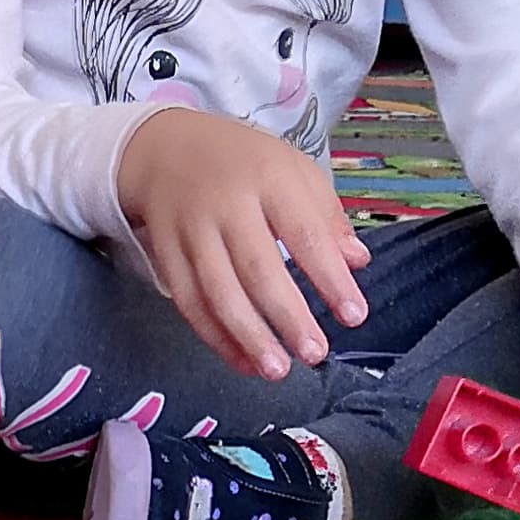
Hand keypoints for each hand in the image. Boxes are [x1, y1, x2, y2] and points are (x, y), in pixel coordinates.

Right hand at [115, 109, 369, 378]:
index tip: (354, 315)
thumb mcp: (294, 171)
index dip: (329, 277)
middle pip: (257, 267)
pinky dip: (214, 336)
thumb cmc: (244, 164)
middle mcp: (226, 204)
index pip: (304, 232)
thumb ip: (327, 217)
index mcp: (268, 177)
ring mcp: (190, 230)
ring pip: (217, 291)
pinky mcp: (164, 253)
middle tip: (314, 354)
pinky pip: (188, 302)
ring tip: (277, 371)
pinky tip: (241, 361)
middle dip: (287, 316)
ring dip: (248, 336)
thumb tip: (357, 263)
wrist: (162, 148)